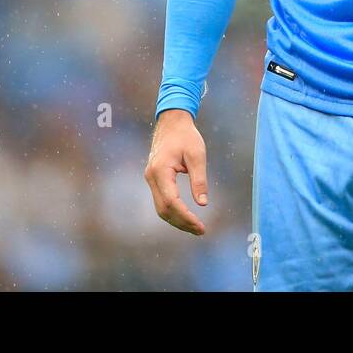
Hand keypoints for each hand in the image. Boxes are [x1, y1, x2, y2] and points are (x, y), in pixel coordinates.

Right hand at [144, 109, 209, 234]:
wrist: (172, 122)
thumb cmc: (186, 136)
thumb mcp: (197, 155)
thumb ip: (199, 179)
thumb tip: (202, 203)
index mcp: (161, 171)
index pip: (171, 202)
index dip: (185, 216)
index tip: (200, 225)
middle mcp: (152, 177)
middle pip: (163, 209)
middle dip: (181, 222)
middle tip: (200, 231)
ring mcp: (150, 178)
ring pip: (160, 207)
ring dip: (176, 219)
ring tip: (195, 227)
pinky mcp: (154, 178)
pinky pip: (161, 200)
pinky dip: (173, 211)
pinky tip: (186, 215)